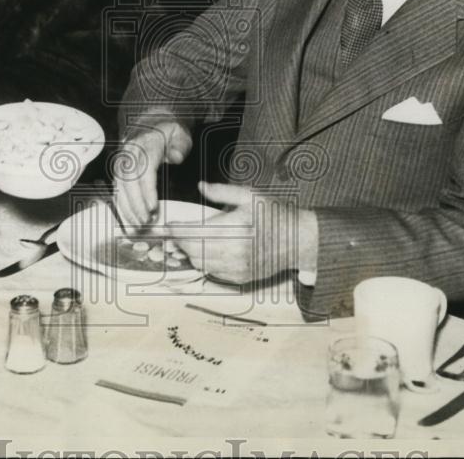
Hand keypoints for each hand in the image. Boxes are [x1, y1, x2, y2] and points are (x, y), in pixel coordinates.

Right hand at [114, 121, 191, 227]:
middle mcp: (130, 152)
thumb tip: (175, 157)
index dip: (147, 191)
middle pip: (129, 181)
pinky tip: (127, 218)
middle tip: (146, 221)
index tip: (153, 207)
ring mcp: (122, 160)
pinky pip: (117, 188)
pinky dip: (121, 204)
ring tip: (137, 225)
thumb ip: (179, 145)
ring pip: (120, 187)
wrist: (153, 121)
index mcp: (145, 143)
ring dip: (127, 207)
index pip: (144, 170)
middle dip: (136, 204)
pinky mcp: (119, 168)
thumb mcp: (180, 134)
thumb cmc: (169, 131)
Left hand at [168, 182, 316, 284]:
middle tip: (173, 233)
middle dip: (179, 241)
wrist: (297, 241)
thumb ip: (222, 191)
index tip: (166, 226)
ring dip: (189, 253)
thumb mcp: (250, 195)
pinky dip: (203, 262)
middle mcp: (235, 250)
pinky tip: (204, 251)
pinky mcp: (240, 278)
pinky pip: (212, 272)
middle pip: (194, 249)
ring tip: (186, 241)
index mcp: (235, 227)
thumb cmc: (274, 214)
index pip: (195, 232)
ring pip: (200, 263)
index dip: (176, 230)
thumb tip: (200, 186)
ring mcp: (237, 267)